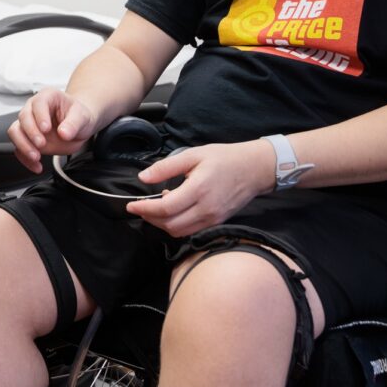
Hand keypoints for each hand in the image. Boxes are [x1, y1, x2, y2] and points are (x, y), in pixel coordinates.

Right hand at [8, 87, 96, 173]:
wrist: (78, 126)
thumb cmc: (78, 116)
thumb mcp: (82, 117)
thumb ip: (73, 124)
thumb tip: (64, 132)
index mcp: (48, 97)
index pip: (38, 103)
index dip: (40, 116)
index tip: (46, 129)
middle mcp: (34, 108)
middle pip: (23, 117)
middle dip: (30, 133)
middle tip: (41, 144)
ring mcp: (28, 124)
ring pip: (15, 131)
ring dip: (23, 145)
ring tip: (35, 156)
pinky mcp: (27, 139)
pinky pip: (18, 148)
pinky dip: (25, 158)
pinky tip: (36, 165)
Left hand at [125, 140, 273, 235]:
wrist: (255, 169)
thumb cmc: (224, 158)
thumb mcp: (193, 155)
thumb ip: (166, 167)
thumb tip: (143, 177)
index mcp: (198, 189)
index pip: (165, 208)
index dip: (144, 209)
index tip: (131, 205)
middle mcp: (206, 209)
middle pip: (170, 224)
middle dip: (150, 218)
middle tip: (140, 206)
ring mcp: (213, 219)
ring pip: (179, 231)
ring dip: (162, 224)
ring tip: (155, 208)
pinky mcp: (217, 223)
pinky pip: (191, 231)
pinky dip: (176, 225)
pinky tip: (173, 211)